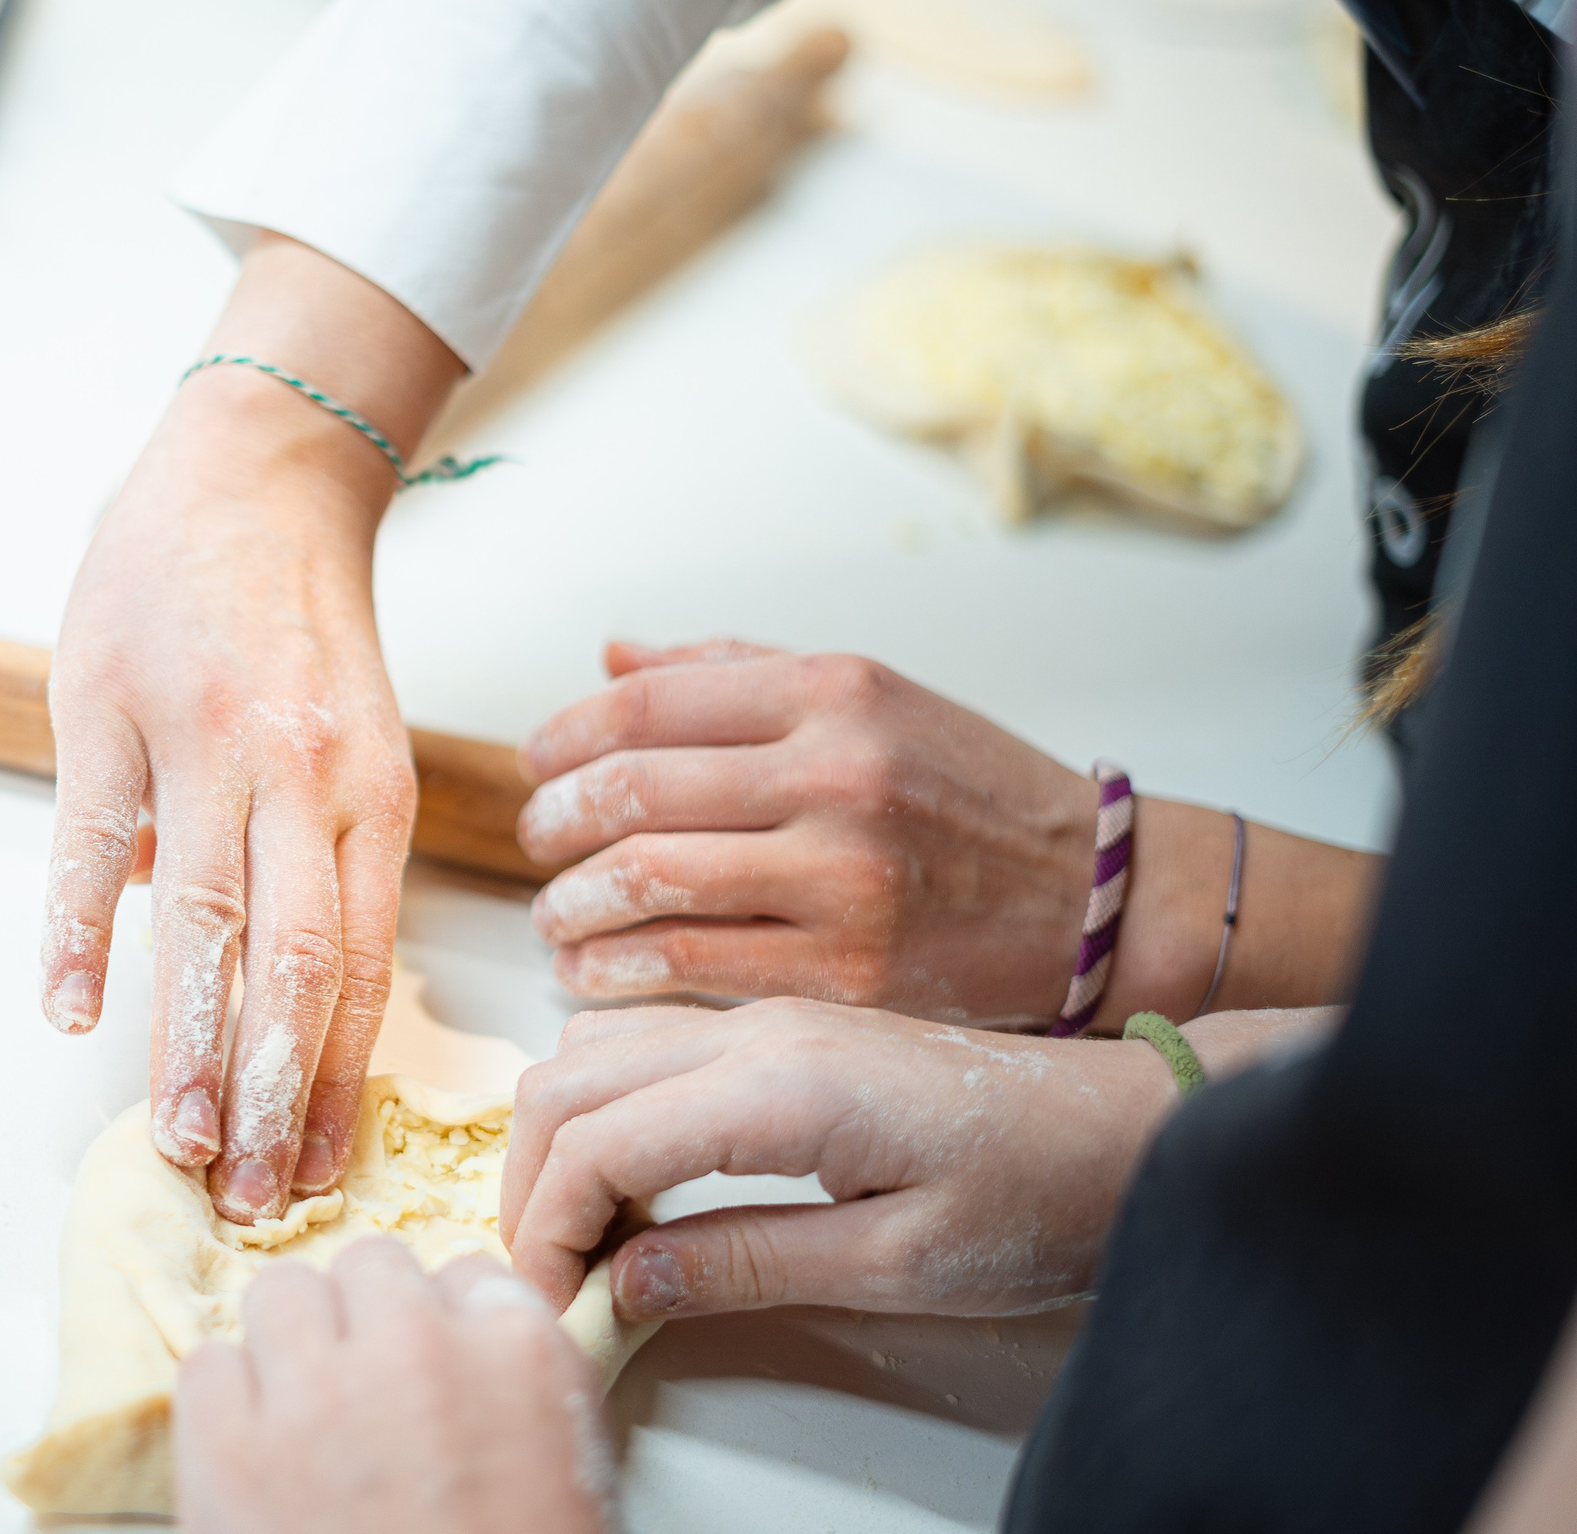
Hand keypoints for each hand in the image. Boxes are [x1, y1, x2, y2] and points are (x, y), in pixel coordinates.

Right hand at [38, 234, 463, 1224]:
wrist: (253, 467)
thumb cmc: (303, 620)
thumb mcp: (355, 734)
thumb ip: (324, 856)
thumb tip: (280, 987)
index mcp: (369, 789)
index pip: (362, 964)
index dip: (336, 1079)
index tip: (316, 1168)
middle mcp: (300, 772)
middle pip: (294, 960)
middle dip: (268, 1092)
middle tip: (245, 1192)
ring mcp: (202, 736)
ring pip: (200, 916)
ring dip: (184, 1040)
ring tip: (170, 1138)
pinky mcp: (106, 704)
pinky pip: (88, 836)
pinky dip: (75, 927)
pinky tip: (66, 1009)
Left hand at [174, 1241, 613, 1533]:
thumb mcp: (566, 1479)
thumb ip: (521, 1394)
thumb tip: (474, 1358)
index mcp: (519, 1355)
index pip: (472, 1275)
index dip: (446, 1326)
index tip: (435, 1365)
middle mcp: (416, 1346)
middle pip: (372, 1267)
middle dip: (368, 1323)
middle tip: (365, 1393)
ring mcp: (315, 1389)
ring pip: (283, 1294)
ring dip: (293, 1346)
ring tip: (302, 1417)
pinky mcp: (225, 1443)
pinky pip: (208, 1366)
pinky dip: (226, 1405)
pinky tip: (253, 1455)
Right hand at [500, 999, 1183, 1318]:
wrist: (1127, 1126)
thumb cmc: (1040, 1192)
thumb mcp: (895, 1264)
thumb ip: (746, 1264)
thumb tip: (626, 1282)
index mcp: (779, 1086)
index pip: (592, 1143)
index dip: (545, 1232)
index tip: (551, 1306)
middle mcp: (755, 1031)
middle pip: (564, 1082)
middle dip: (529, 1187)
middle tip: (551, 1278)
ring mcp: (762, 1019)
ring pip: (589, 1050)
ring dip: (559, 1141)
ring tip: (591, 1237)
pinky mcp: (777, 1027)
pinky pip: (641, 1044)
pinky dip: (601, 1108)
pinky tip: (640, 1180)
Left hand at [517, 640, 1098, 1022]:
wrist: (1093, 894)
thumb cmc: (966, 790)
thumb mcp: (868, 695)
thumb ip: (732, 672)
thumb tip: (611, 658)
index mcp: (833, 691)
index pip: (646, 705)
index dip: (565, 737)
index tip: (539, 763)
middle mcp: (836, 775)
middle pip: (631, 793)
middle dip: (555, 824)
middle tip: (538, 842)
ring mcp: (842, 878)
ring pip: (649, 883)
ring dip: (572, 905)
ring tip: (555, 915)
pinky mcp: (848, 971)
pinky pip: (691, 967)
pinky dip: (618, 971)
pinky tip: (594, 971)